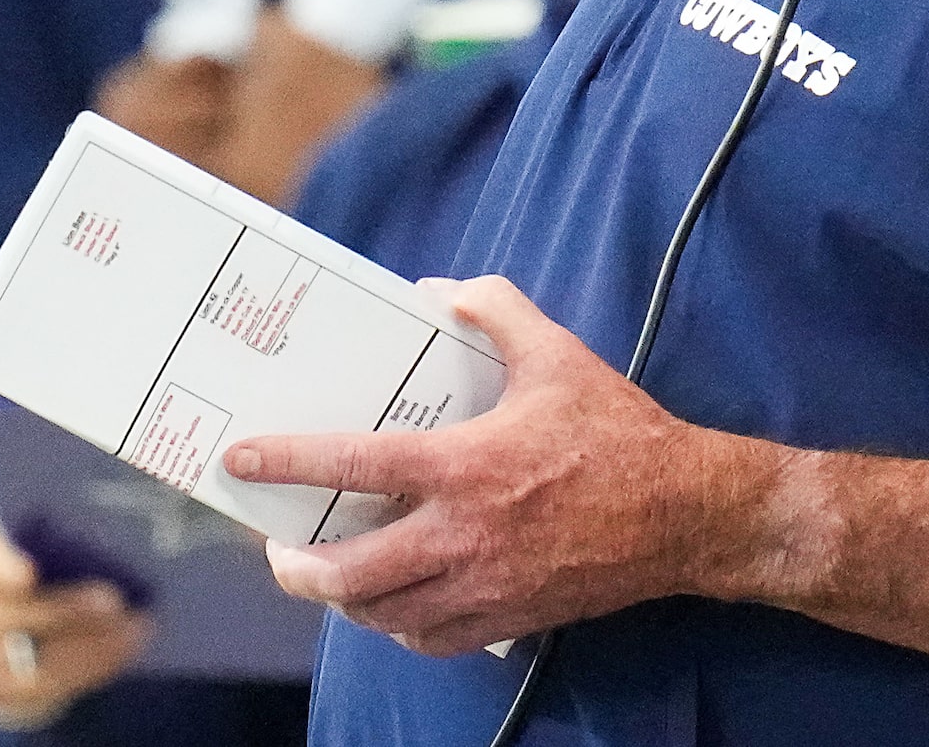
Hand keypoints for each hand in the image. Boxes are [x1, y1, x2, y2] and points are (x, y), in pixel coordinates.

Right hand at [0, 522, 149, 731]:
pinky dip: (88, 668)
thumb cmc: (13, 559)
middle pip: (6, 617)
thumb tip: (93, 549)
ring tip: (130, 627)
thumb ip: (42, 540)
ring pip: (28, 660)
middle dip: (64, 611)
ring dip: (87, 645)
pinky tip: (121, 649)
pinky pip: (44, 686)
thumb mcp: (14, 539)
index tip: (32, 573)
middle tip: (113, 600)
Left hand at [223, 276, 754, 656]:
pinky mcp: (510, 617)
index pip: (354, 464)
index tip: (241, 460)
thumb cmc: (619, 434)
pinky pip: (431, 638)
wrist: (687, 513)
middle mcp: (465, 535)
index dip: (288, 463)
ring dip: (344, 600)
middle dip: (300, 568)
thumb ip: (494, 309)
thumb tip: (441, 290)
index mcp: (466, 465)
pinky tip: (392, 605)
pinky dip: (397, 626)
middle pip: (353, 573)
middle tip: (279, 550)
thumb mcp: (557, 354)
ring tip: (326, 575)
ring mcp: (487, 586)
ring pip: (386, 615)